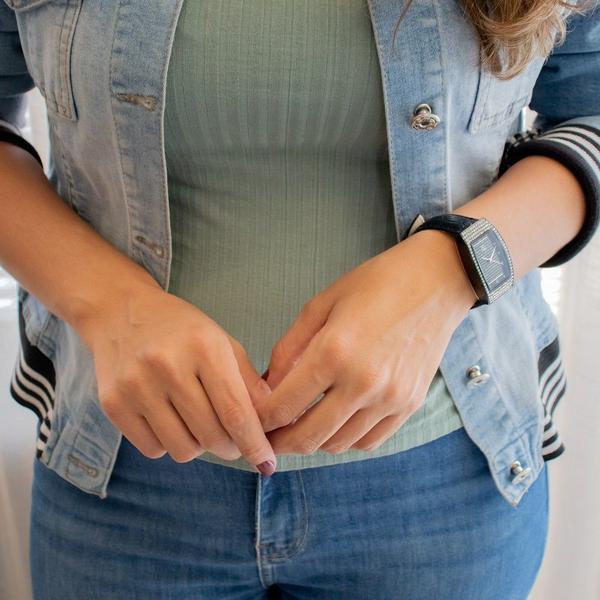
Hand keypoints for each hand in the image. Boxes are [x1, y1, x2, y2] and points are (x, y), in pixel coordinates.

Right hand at [80, 281, 276, 471]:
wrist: (119, 311)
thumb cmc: (180, 329)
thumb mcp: (221, 341)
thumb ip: (248, 381)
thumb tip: (269, 422)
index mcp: (204, 347)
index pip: (235, 411)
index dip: (254, 444)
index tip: (267, 464)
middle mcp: (169, 366)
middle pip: (211, 436)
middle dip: (231, 448)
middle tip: (233, 440)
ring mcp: (136, 386)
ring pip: (183, 449)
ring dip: (199, 447)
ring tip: (198, 424)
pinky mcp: (113, 403)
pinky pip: (153, 449)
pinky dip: (169, 444)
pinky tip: (171, 421)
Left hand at [254, 229, 477, 455]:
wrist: (436, 282)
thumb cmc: (374, 285)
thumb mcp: (321, 304)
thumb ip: (289, 348)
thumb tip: (269, 385)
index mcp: (334, 352)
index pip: (283, 406)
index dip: (260, 420)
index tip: (252, 420)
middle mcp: (363, 382)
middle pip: (308, 437)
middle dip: (281, 442)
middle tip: (268, 437)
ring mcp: (390, 398)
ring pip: (338, 444)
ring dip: (314, 442)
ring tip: (301, 427)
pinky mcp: (410, 405)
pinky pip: (369, 441)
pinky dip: (347, 440)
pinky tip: (336, 423)